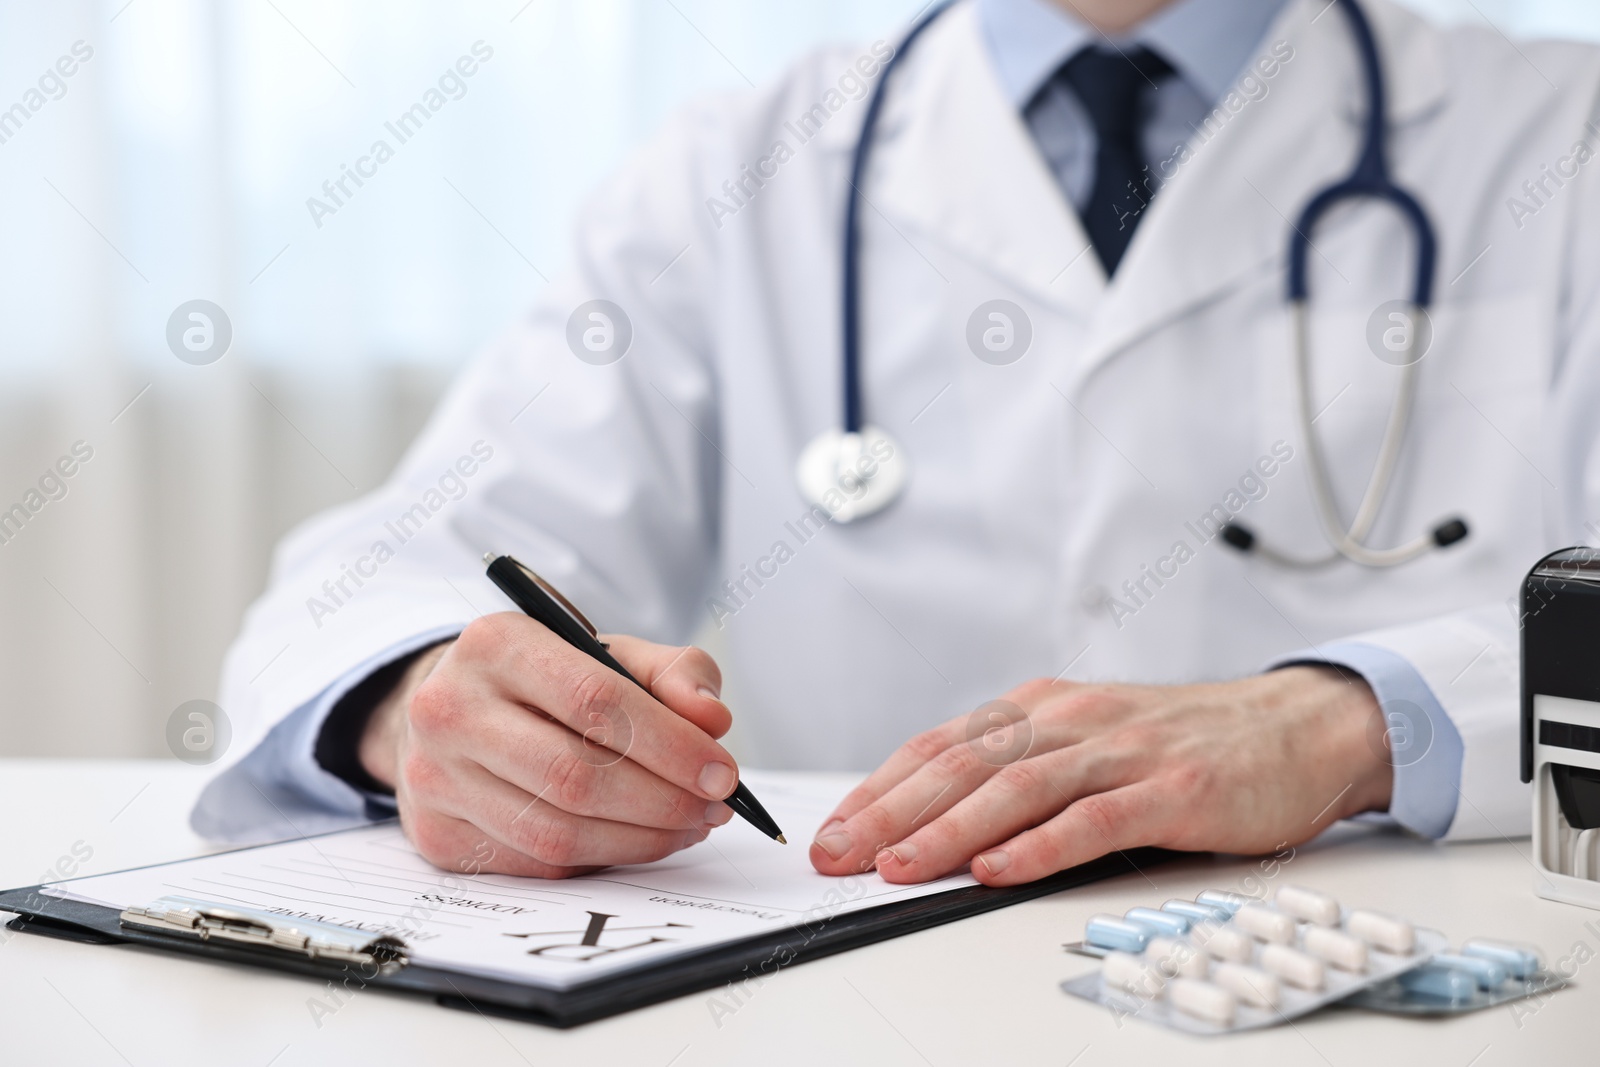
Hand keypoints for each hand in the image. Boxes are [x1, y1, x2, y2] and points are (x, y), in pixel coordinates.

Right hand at [358, 615, 738, 876]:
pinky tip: (638, 839)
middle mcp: (451, 709)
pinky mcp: (438, 836)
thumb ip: (673, 673)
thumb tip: (712, 720)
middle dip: (663, 800)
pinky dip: (602, 858)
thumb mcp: (608, 652)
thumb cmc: (545, 679)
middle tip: (713, 806)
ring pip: (557, 832)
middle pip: (576, 775)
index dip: (669, 744)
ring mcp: (436, 778)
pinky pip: (538, 863)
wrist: (453, 707)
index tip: (721, 771)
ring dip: (641, 839)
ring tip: (688, 826)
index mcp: (496, 644)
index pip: (595, 700)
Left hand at [808, 667, 1392, 885]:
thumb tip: (935, 823)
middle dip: (890, 813)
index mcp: (1042, 709)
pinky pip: (1094, 820)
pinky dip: (1041, 846)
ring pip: (1017, 789)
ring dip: (949, 831)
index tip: (833, 829)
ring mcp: (1121, 753)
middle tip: (838, 854)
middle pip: (962, 766)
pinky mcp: (1171, 789)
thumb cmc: (1183, 743)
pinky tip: (1000, 870)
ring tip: (899, 867)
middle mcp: (1071, 721)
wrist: (1297, 726)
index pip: (940, 747)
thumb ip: (1022, 772)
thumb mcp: (1089, 742)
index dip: (879, 789)